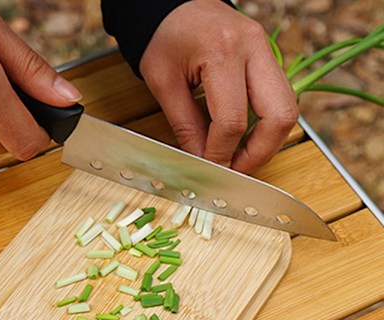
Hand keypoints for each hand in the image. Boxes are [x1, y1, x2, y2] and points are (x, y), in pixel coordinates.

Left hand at [139, 0, 298, 172]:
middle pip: (279, 116)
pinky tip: (242, 138)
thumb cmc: (163, 37)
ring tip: (238, 158)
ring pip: (287, 109)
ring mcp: (267, 51)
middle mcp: (254, 48)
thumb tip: (203, 163)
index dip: (222, 155)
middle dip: (259, 153)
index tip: (211, 172)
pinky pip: (279, 100)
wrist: (173, 4)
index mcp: (222, 52)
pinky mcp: (268, 58)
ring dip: (267, 142)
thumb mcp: (164, 84)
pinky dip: (265, 126)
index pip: (233, 122)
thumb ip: (186, 127)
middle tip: (234, 171)